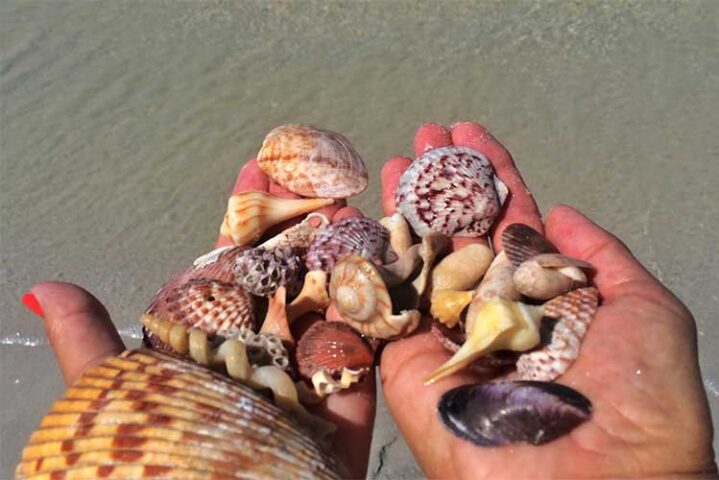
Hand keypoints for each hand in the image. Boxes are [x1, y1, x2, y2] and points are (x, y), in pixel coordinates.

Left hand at [22, 158, 374, 477]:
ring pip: (331, 312)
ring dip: (347, 259)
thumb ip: (91, 345)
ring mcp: (306, 387)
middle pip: (289, 279)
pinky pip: (365, 365)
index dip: (246, 218)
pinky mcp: (343, 421)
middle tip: (323, 168)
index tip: (259, 166)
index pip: (232, 267)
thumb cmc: (157, 463)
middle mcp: (260, 359)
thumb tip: (44, 287)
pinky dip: (378, 322)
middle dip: (305, 223)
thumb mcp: (114, 398)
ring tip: (359, 204)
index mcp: (212, 347)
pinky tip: (387, 274)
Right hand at [378, 122, 717, 477]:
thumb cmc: (640, 399)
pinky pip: (386, 308)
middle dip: (443, 182)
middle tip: (425, 134)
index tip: (469, 135)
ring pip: (421, 260)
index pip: (511, 222)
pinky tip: (359, 215)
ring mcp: (449, 335)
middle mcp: (494, 310)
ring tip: (394, 158)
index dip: (491, 177)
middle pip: (461, 233)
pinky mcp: (410, 365)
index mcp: (544, 297)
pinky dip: (370, 261)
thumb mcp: (646, 310)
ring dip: (405, 207)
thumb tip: (562, 212)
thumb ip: (604, 256)